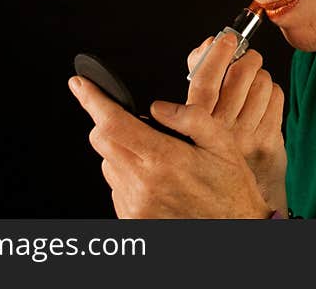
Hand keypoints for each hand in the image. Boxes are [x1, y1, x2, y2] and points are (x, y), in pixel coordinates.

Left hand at [69, 75, 271, 217]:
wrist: (234, 230)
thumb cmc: (230, 189)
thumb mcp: (223, 144)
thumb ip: (191, 117)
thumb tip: (157, 107)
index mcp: (165, 159)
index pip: (113, 124)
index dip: (93, 100)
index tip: (80, 85)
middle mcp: (143, 184)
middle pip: (102, 141)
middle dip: (109, 123)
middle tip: (138, 125)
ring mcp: (135, 205)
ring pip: (108, 164)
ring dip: (122, 152)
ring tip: (158, 161)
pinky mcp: (132, 220)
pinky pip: (116, 188)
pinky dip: (128, 176)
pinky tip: (157, 181)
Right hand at [186, 33, 286, 213]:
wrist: (236, 193)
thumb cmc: (213, 146)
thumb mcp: (194, 114)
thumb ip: (197, 75)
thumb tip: (207, 46)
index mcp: (197, 122)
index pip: (204, 80)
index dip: (216, 54)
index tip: (224, 39)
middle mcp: (221, 131)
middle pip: (240, 75)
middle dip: (247, 57)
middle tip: (246, 56)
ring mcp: (247, 136)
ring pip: (262, 83)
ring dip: (260, 74)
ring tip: (254, 80)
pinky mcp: (268, 140)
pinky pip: (276, 97)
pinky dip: (272, 91)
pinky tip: (263, 99)